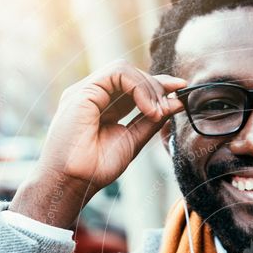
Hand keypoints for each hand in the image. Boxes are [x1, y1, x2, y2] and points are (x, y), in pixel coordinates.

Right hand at [10, 60, 186, 226]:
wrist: (72, 182)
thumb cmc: (95, 168)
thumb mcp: (132, 140)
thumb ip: (150, 121)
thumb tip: (175, 103)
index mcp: (102, 106)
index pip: (132, 85)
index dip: (157, 84)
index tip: (181, 88)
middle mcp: (93, 95)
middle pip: (131, 75)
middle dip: (156, 86)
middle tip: (171, 105)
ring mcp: (86, 91)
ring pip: (124, 69)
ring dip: (149, 87)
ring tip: (157, 111)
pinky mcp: (83, 92)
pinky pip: (117, 73)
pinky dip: (138, 87)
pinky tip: (147, 108)